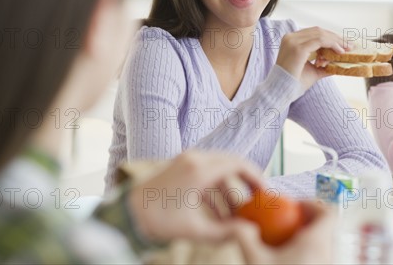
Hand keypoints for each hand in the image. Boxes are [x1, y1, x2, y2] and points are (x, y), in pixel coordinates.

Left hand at [127, 150, 264, 242]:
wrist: (127, 213)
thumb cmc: (158, 220)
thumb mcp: (194, 230)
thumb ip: (224, 232)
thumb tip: (248, 232)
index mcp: (200, 169)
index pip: (238, 163)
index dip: (256, 176)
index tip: (265, 193)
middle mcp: (194, 159)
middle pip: (230, 165)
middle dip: (245, 184)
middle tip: (256, 202)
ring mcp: (186, 162)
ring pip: (218, 172)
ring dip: (229, 193)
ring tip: (237, 218)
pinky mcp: (179, 168)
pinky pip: (205, 176)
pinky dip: (215, 193)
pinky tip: (220, 216)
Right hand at [234, 201, 335, 263]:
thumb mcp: (254, 261)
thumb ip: (244, 238)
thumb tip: (238, 224)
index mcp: (317, 243)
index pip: (329, 212)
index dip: (314, 203)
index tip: (294, 206)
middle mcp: (329, 254)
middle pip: (328, 227)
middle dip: (308, 220)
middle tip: (288, 222)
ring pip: (325, 243)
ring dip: (308, 238)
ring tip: (286, 242)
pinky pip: (321, 257)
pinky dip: (308, 253)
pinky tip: (288, 260)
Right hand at [276, 27, 349, 89]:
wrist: (281, 92)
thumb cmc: (294, 83)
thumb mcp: (312, 70)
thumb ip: (324, 65)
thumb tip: (339, 64)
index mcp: (291, 40)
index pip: (313, 33)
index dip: (330, 37)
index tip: (343, 44)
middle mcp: (290, 38)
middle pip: (318, 31)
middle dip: (336, 37)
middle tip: (349, 45)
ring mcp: (293, 41)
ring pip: (320, 34)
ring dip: (336, 41)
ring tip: (347, 48)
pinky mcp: (298, 48)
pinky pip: (320, 41)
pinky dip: (332, 44)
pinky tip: (340, 52)